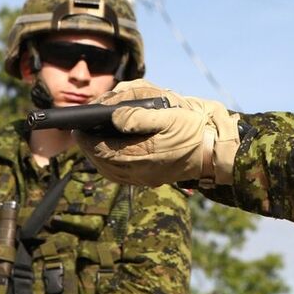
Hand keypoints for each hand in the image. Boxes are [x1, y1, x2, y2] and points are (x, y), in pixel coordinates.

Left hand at [74, 80, 239, 187]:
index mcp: (142, 154)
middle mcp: (140, 171)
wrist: (216, 151)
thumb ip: (139, 115)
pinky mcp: (150, 179)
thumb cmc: (193, 128)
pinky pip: (121, 175)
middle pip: (102, 162)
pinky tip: (109, 151)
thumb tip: (112, 116)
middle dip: (89, 146)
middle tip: (80, 131)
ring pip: (110, 170)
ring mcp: (145, 178)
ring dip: (97, 155)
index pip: (102, 149)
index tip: (77, 125)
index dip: (86, 137)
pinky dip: (110, 163)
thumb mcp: (170, 114)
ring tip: (90, 140)